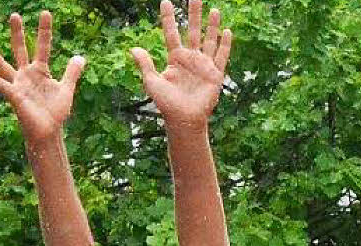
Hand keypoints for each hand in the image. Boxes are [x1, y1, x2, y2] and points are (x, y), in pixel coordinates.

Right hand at [0, 11, 85, 144]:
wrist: (49, 132)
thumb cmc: (55, 113)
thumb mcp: (66, 90)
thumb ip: (72, 73)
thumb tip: (80, 57)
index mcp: (40, 71)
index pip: (43, 46)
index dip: (44, 31)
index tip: (45, 13)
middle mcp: (26, 75)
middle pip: (20, 49)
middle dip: (18, 33)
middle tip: (14, 15)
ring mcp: (19, 85)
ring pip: (3, 66)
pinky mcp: (15, 97)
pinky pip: (3, 86)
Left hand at [130, 0, 231, 126]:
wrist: (184, 120)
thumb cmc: (166, 104)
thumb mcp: (152, 82)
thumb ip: (145, 64)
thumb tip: (133, 48)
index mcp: (175, 59)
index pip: (172, 33)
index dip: (168, 18)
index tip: (166, 2)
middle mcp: (190, 59)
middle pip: (193, 31)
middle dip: (194, 14)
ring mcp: (204, 66)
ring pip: (209, 40)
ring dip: (212, 26)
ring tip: (214, 10)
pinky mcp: (215, 75)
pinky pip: (221, 57)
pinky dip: (225, 45)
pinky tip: (227, 32)